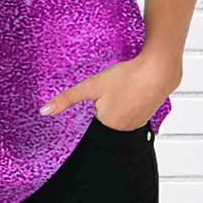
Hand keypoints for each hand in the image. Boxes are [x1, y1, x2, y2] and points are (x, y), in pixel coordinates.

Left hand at [39, 46, 181, 130]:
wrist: (158, 71)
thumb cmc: (125, 77)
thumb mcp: (92, 86)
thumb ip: (67, 99)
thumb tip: (43, 112)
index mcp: (108, 126)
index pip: (92, 124)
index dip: (93, 108)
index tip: (100, 98)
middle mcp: (124, 131)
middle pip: (106, 122)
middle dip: (105, 108)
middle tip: (112, 91)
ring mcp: (138, 125)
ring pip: (119, 118)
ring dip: (118, 107)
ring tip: (122, 92)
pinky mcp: (147, 117)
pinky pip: (132, 116)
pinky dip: (129, 106)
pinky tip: (131, 93)